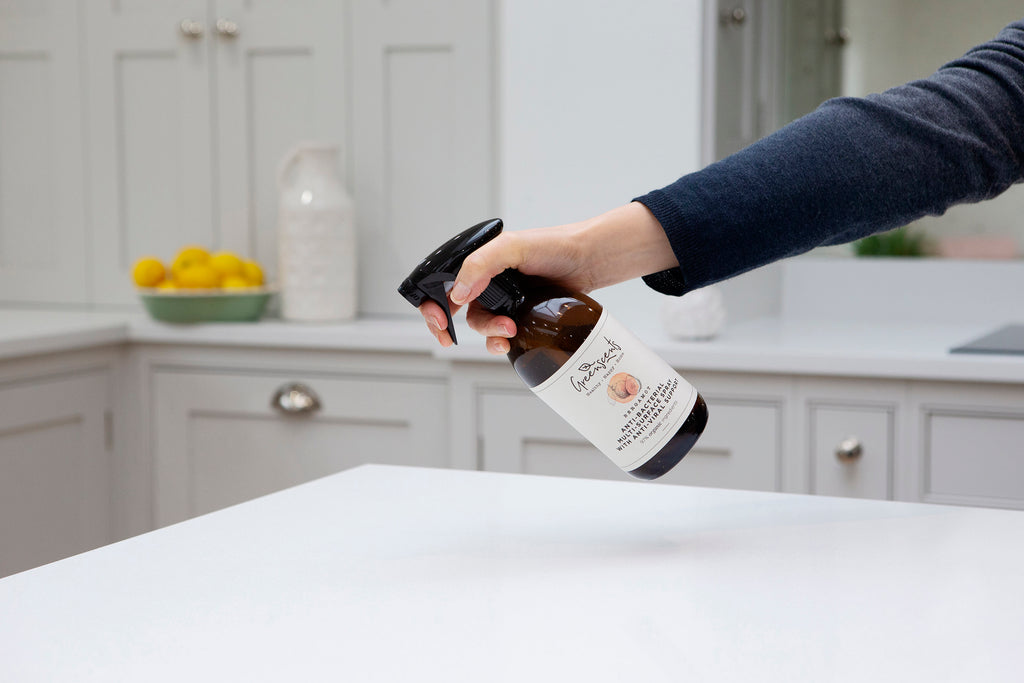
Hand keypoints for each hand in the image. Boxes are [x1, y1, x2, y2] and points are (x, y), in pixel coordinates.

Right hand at [419, 202, 676, 352]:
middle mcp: (486, 281)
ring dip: (487, 333)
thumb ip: (481, 265)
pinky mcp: (520, 316)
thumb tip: (456, 293)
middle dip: (450, 326)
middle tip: (448, 338)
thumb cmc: (553, 246)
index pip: (442, 283)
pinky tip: (508, 343)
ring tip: (508, 331)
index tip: (440, 319)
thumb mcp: (512, 247)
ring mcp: (503, 300)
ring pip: (480, 325)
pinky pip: (500, 336)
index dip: (433, 304)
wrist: (589, 260)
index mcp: (478, 261)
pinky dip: (498, 342)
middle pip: (456, 310)